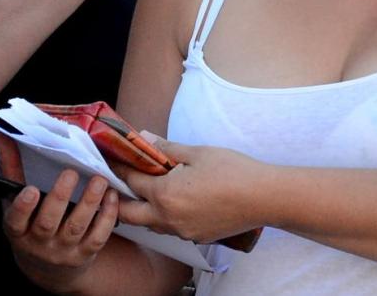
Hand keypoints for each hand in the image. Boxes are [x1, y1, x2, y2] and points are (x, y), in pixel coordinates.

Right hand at [0, 133, 119, 291]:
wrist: (50, 271)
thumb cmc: (29, 226)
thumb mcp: (14, 204)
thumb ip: (11, 169)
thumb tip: (1, 135)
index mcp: (18, 231)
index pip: (16, 221)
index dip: (23, 207)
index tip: (31, 189)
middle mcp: (39, 243)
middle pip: (48, 223)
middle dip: (60, 198)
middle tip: (71, 173)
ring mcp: (64, 251)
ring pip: (76, 227)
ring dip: (89, 203)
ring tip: (99, 180)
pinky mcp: (86, 254)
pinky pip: (98, 237)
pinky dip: (107, 216)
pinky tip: (111, 196)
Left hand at [115, 136, 266, 244]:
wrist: (263, 197)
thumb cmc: (233, 171)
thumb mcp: (197, 153)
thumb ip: (167, 149)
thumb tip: (146, 139)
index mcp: (165, 194)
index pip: (132, 182)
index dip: (120, 169)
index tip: (113, 161)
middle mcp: (168, 218)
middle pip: (130, 214)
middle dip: (120, 199)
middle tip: (119, 184)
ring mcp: (182, 231)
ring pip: (150, 224)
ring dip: (143, 209)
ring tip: (145, 191)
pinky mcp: (196, 237)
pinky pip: (171, 229)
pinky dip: (165, 216)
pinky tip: (175, 202)